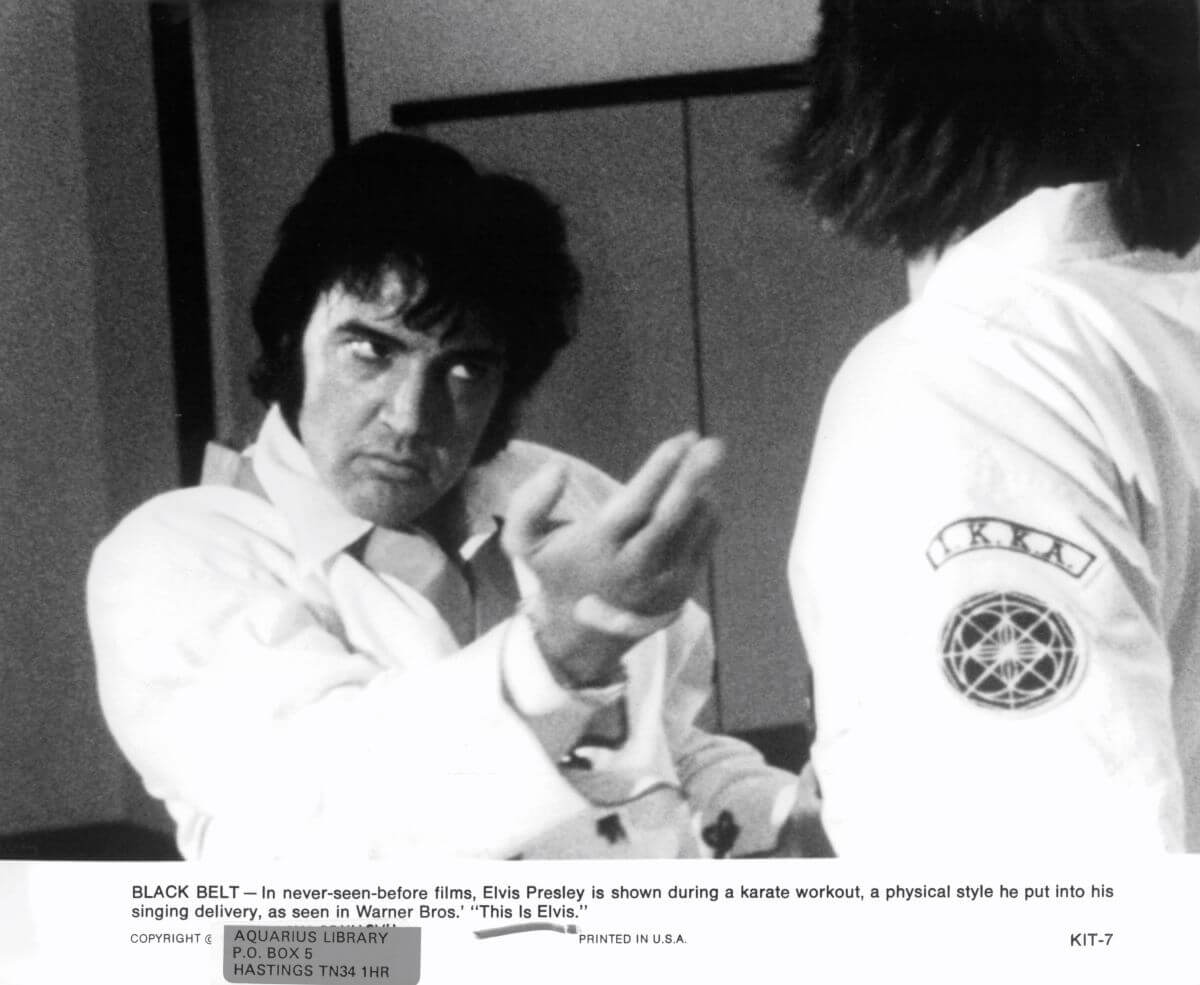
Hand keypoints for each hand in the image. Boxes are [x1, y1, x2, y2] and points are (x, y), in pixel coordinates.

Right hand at [503, 433, 723, 684]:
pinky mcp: (683, 587)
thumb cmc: (559, 575)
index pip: (633, 506)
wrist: (583, 636)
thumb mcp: (524, 545)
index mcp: (598, 548)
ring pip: (692, 528)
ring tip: (707, 456)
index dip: (657, 472)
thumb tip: (557, 469)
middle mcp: (635, 565)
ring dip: (703, 490)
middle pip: (669, 518)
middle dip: (692, 478)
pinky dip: (708, 514)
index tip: (678, 441)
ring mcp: (664, 578)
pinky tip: (704, 490)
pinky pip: (704, 544)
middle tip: (711, 445)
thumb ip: (528, 504)